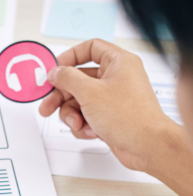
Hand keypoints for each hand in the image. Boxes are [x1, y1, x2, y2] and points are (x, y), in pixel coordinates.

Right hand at [39, 39, 174, 172]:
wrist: (147, 146)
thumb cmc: (130, 117)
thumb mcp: (89, 93)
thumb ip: (67, 79)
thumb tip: (55, 72)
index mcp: (118, 62)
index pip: (90, 49)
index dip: (69, 58)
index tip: (55, 70)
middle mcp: (116, 78)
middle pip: (78, 80)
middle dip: (61, 96)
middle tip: (47, 106)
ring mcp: (112, 98)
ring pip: (79, 101)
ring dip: (72, 114)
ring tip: (76, 123)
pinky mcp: (109, 116)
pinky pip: (86, 116)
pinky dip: (83, 125)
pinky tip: (90, 131)